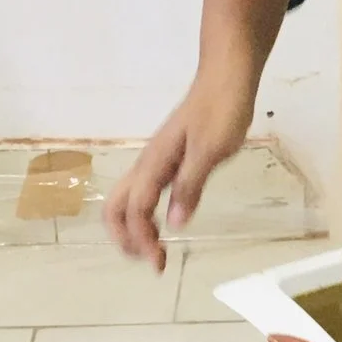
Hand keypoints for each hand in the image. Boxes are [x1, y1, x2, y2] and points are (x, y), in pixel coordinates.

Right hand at [105, 70, 257, 269]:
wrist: (225, 77)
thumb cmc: (221, 109)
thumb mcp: (211, 150)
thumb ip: (191, 185)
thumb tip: (174, 224)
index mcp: (155, 163)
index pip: (136, 210)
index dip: (142, 239)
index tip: (160, 264)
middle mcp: (148, 163)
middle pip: (116, 206)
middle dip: (125, 238)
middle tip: (152, 260)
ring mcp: (155, 161)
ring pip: (127, 199)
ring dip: (133, 228)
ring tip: (156, 249)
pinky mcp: (167, 159)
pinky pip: (144, 191)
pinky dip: (145, 214)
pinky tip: (165, 221)